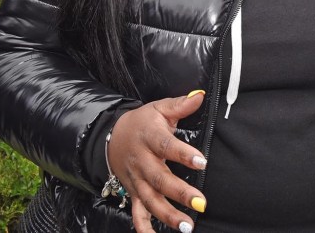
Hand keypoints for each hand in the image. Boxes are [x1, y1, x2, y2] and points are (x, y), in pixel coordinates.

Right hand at [108, 91, 208, 231]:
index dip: (183, 154)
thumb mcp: (159, 108)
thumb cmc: (142, 122)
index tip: (202, 161)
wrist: (112, 136)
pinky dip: (143, 227)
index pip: (167, 146)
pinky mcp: (133, 191)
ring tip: (186, 225)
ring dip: (167, 215)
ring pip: (149, 200)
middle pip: (159, 179)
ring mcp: (136, 179)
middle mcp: (142, 162)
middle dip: (179, 193)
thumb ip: (180, 105)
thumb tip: (201, 96)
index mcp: (150, 138)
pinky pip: (136, 212)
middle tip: (200, 202)